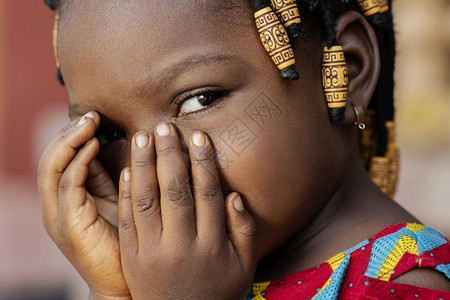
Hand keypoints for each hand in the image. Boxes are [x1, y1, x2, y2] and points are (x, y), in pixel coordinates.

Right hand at [38, 112, 129, 298]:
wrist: (122, 282)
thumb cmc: (125, 240)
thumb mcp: (116, 202)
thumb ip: (109, 178)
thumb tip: (119, 146)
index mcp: (69, 198)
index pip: (62, 157)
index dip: (74, 134)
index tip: (96, 116)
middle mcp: (57, 204)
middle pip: (51, 158)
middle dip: (69, 133)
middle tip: (91, 114)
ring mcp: (59, 215)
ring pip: (52, 168)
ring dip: (69, 141)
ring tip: (88, 123)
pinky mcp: (68, 224)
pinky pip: (67, 186)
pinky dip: (77, 162)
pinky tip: (93, 146)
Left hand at [118, 123, 256, 299]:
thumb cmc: (217, 292)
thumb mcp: (243, 267)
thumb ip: (243, 231)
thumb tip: (234, 196)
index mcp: (211, 246)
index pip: (207, 195)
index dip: (203, 163)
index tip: (198, 137)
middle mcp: (181, 246)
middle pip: (175, 192)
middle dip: (170, 156)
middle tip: (165, 126)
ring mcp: (153, 252)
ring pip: (147, 201)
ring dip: (143, 166)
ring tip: (141, 137)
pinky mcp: (132, 258)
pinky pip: (127, 221)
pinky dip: (126, 194)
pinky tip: (126, 170)